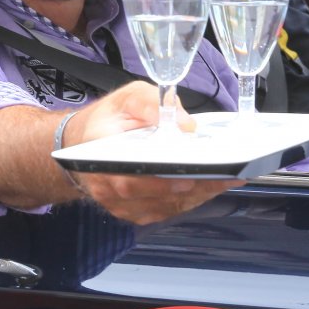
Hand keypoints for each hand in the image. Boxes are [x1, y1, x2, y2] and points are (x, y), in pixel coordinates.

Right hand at [66, 81, 240, 225]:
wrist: (83, 143)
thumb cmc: (109, 119)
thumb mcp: (128, 97)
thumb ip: (153, 103)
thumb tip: (187, 125)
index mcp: (100, 152)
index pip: (130, 174)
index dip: (161, 179)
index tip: (190, 174)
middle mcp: (106, 184)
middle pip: (151, 194)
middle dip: (191, 186)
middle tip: (224, 176)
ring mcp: (118, 202)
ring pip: (161, 207)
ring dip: (195, 196)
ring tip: (225, 180)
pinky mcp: (130, 211)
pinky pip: (162, 212)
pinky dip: (187, 202)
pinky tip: (207, 189)